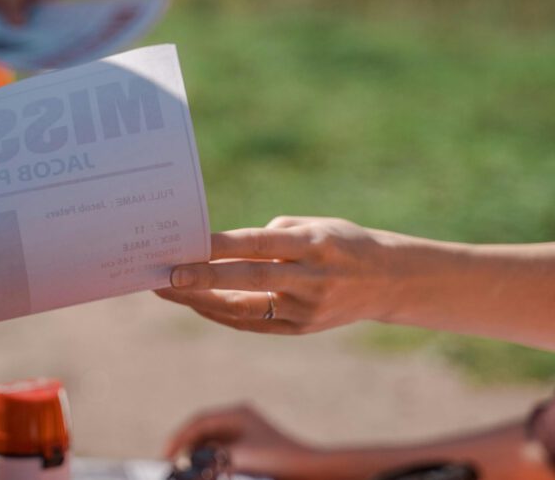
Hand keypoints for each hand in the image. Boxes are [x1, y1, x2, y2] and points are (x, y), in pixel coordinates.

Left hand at [157, 217, 404, 334]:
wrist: (389, 281)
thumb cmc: (341, 242)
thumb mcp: (316, 225)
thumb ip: (272, 236)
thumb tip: (224, 249)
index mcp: (315, 244)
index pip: (259, 244)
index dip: (220, 246)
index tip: (185, 244)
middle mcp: (311, 278)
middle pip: (248, 280)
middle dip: (203, 279)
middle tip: (165, 277)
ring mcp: (306, 309)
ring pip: (244, 308)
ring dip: (201, 300)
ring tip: (167, 290)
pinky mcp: (301, 329)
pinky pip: (252, 322)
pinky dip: (221, 312)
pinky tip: (195, 302)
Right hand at [164, 405, 316, 476]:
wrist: (311, 470)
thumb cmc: (276, 461)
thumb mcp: (237, 460)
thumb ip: (208, 462)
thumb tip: (184, 467)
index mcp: (236, 413)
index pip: (198, 422)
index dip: (178, 438)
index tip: (164, 456)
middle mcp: (240, 418)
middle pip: (203, 430)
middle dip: (185, 446)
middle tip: (169, 464)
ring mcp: (246, 431)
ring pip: (212, 440)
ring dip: (197, 454)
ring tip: (183, 468)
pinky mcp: (251, 446)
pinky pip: (222, 449)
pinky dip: (210, 459)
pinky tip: (204, 469)